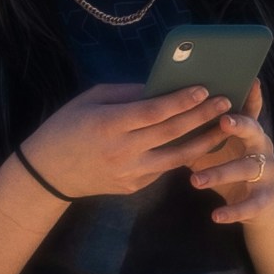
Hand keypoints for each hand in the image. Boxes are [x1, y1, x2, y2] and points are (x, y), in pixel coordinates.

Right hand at [19, 81, 224, 202]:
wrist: (47, 174)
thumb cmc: (66, 127)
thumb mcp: (89, 100)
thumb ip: (125, 93)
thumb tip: (161, 87)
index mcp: (109, 124)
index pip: (153, 111)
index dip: (181, 101)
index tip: (204, 89)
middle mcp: (122, 150)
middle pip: (171, 132)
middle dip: (202, 116)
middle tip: (226, 102)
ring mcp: (130, 172)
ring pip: (176, 157)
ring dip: (204, 141)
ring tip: (225, 126)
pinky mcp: (133, 186)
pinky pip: (163, 168)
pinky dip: (183, 155)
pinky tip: (200, 142)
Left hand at [182, 89, 273, 225]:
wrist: (260, 204)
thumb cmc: (228, 166)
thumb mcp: (214, 147)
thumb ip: (198, 132)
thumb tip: (163, 111)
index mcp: (248, 130)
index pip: (248, 108)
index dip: (249, 96)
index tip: (247, 82)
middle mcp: (262, 146)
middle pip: (254, 131)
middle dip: (239, 125)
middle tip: (222, 122)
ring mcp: (266, 171)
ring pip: (246, 168)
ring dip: (220, 173)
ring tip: (195, 181)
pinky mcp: (266, 198)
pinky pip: (251, 204)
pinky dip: (233, 211)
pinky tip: (215, 216)